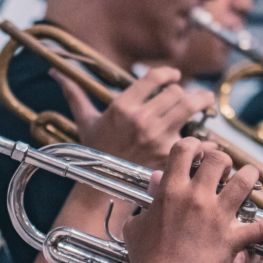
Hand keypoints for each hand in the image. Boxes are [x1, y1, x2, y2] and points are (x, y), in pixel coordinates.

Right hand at [52, 66, 213, 169]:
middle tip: (193, 93)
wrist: (101, 188)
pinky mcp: (169, 157)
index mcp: (122, 107)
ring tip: (206, 101)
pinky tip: (206, 138)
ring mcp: (157, 138)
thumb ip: (74, 95)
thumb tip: (56, 73)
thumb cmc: (94, 154)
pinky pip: (196, 141)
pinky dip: (204, 140)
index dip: (168, 73)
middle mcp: (141, 120)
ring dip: (201, 102)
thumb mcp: (84, 122)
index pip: (154, 78)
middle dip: (186, 90)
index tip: (174, 75)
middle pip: (176, 92)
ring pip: (189, 109)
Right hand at [122, 138, 262, 262]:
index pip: (185, 148)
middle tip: (224, 166)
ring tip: (249, 176)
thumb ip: (148, 200)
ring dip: (249, 175)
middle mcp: (196, 197)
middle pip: (218, 159)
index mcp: (171, 190)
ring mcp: (217, 216)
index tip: (199, 151)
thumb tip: (155, 181)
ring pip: (244, 181)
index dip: (194, 144)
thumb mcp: (137, 224)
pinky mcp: (232, 238)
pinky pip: (261, 228)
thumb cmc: (146, 258)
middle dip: (223, 158)